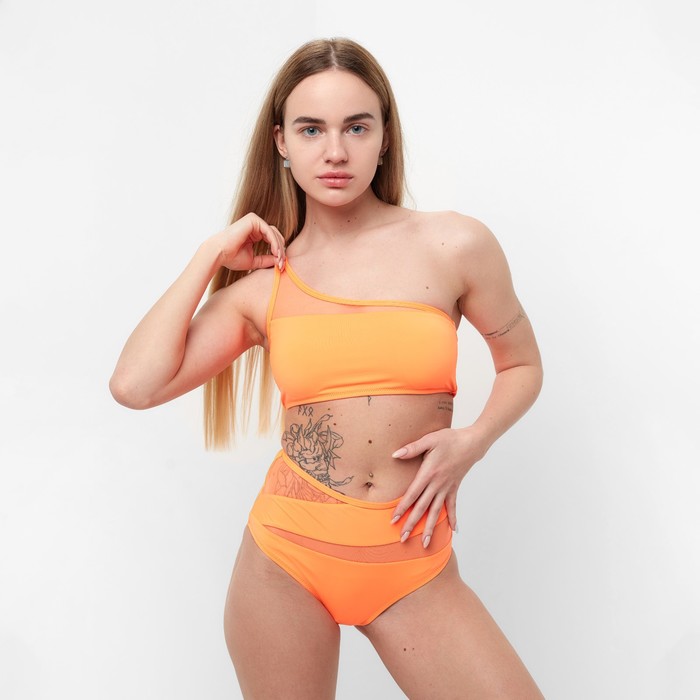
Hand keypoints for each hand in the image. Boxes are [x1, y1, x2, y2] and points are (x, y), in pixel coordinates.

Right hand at [211, 212, 285, 271]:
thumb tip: (279, 261)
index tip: (280, 265)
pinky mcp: (253, 220)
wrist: (219, 254)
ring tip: (279, 259)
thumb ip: (266, 259)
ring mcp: (254, 221)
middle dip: (281, 250)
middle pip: (275, 236)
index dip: (278, 252)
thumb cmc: (231, 258)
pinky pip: (269, 231)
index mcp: (254, 234)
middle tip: (282, 264)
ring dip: (279, 247)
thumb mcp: (254, 261)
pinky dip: (274, 242)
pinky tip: (275, 252)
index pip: (272, 240)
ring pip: (274, 233)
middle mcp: (255, 226)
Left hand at [390, 427, 484, 546]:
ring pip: (436, 511)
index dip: (402, 508)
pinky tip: (453, 530)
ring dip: (430, 528)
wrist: (472, 443)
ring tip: (425, 543)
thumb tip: (395, 454)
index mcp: (428, 473)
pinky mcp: (455, 487)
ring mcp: (447, 488)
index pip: (412, 495)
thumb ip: (412, 448)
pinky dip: (453, 518)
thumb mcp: (429, 440)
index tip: (393, 520)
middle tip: (402, 539)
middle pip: (422, 508)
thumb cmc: (449, 439)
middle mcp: (437, 484)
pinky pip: (453, 506)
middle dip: (412, 524)